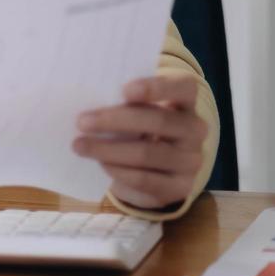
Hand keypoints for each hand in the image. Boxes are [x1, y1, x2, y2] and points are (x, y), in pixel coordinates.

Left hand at [73, 75, 208, 211]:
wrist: (152, 172)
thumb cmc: (136, 128)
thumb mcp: (133, 110)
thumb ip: (120, 102)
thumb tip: (83, 98)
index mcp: (185, 101)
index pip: (183, 87)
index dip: (157, 87)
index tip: (125, 90)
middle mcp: (195, 129)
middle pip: (159, 120)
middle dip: (115, 120)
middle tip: (81, 122)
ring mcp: (191, 160)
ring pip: (147, 153)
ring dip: (108, 149)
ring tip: (79, 145)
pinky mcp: (180, 188)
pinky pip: (145, 179)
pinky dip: (118, 171)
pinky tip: (101, 164)